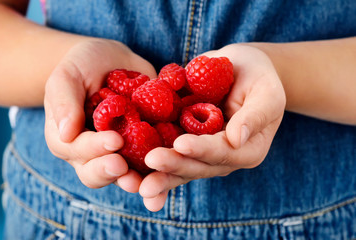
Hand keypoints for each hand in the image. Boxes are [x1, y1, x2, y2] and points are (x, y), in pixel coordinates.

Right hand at [44, 39, 156, 191]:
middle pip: (97, 173)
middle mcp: (94, 152)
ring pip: (125, 174)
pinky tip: (172, 166)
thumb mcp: (68, 77)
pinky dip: (160, 169)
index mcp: (70, 139)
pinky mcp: (144, 147)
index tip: (114, 140)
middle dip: (110, 172)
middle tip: (124, 167)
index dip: (95, 149)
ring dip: (135, 180)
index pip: (78, 151)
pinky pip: (151, 162)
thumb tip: (65, 134)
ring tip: (147, 181)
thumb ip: (64, 102)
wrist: (113, 61)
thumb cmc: (84, 66)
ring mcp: (120, 152)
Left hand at [139, 44, 285, 210]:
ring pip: (180, 166)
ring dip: (159, 174)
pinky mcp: (185, 141)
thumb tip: (236, 139)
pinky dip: (151, 164)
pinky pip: (169, 153)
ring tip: (136, 182)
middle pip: (197, 166)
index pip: (223, 153)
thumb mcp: (267, 93)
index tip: (181, 144)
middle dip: (174, 166)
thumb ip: (255, 116)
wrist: (241, 70)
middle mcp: (222, 157)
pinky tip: (131, 171)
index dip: (203, 150)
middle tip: (151, 163)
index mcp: (246, 150)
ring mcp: (202, 152)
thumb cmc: (259, 78)